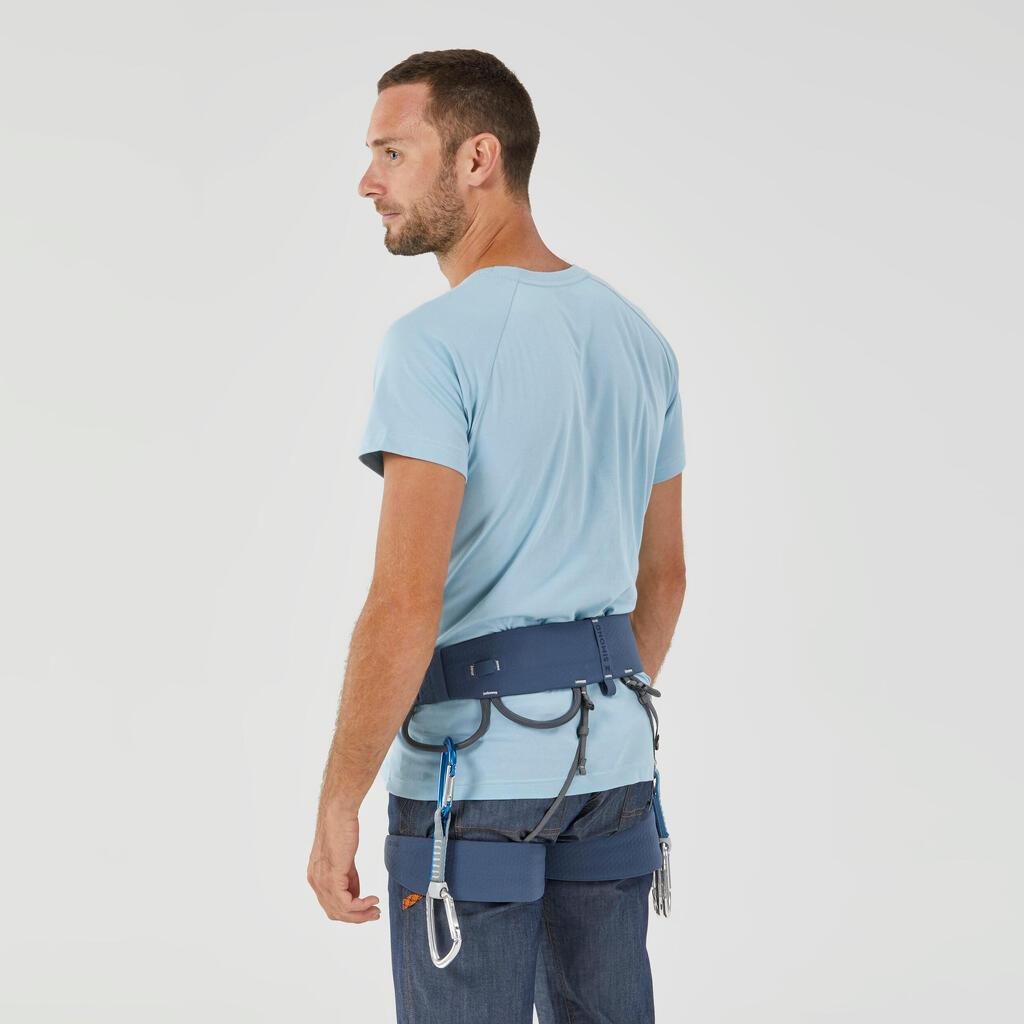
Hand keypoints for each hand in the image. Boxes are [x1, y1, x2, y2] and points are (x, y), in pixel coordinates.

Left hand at [307, 805, 381, 922]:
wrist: (338, 813)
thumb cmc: (341, 830)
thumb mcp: (345, 860)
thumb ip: (349, 879)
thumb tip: (356, 895)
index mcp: (316, 878)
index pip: (331, 905)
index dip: (350, 912)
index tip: (367, 910)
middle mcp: (316, 882)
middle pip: (335, 913)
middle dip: (357, 918)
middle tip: (374, 914)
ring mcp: (322, 881)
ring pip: (341, 911)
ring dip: (361, 914)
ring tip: (376, 910)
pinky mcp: (332, 877)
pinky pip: (346, 902)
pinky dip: (361, 905)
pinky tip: (372, 900)